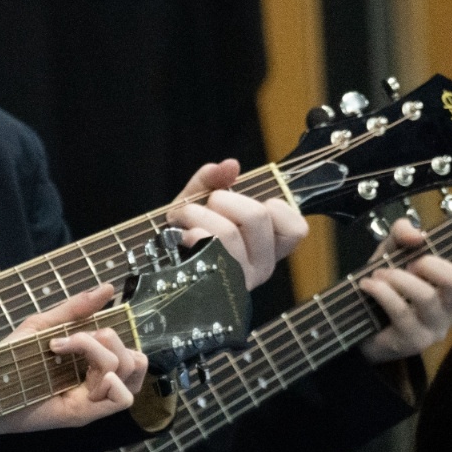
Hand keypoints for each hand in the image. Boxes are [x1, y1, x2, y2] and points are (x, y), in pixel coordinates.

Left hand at [0, 284, 147, 451]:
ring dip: (104, 353)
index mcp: (91, 363)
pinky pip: (124, 400)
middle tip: (70, 342)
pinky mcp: (85, 413)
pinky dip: (113, 382)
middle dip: (108, 338)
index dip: (110, 331)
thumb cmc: (10, 358)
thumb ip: (76, 309)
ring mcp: (93, 399)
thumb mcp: (43, 326)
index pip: (130, 348)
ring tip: (69, 354)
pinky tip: (87, 378)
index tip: (69, 331)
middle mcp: (96, 382)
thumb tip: (109, 288)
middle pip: (135, 358)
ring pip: (131, 371)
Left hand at [169, 159, 306, 289]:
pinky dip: (188, 231)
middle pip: (257, 216)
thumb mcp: (200, 200)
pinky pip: (206, 248)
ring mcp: (239, 280)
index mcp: (269, 248)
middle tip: (204, 206)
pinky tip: (180, 237)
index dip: (274, 206)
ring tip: (182, 217)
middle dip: (223, 199)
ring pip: (228, 232)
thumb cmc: (185, 230)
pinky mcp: (214, 286)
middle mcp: (261, 267)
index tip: (245, 204)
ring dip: (196, 214)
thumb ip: (215, 180)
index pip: (297, 229)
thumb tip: (231, 165)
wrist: (155, 262)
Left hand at [358, 220, 451, 363]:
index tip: (440, 257)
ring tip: (379, 274)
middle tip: (409, 265)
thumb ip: (403, 233)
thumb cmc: (387, 283)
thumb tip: (416, 234)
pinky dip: (381, 291)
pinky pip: (401, 310)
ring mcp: (435, 329)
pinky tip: (368, 285)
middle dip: (429, 264)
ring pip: (426, 296)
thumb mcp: (393, 251)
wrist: (358, 320)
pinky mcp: (413, 342)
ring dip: (397, 278)